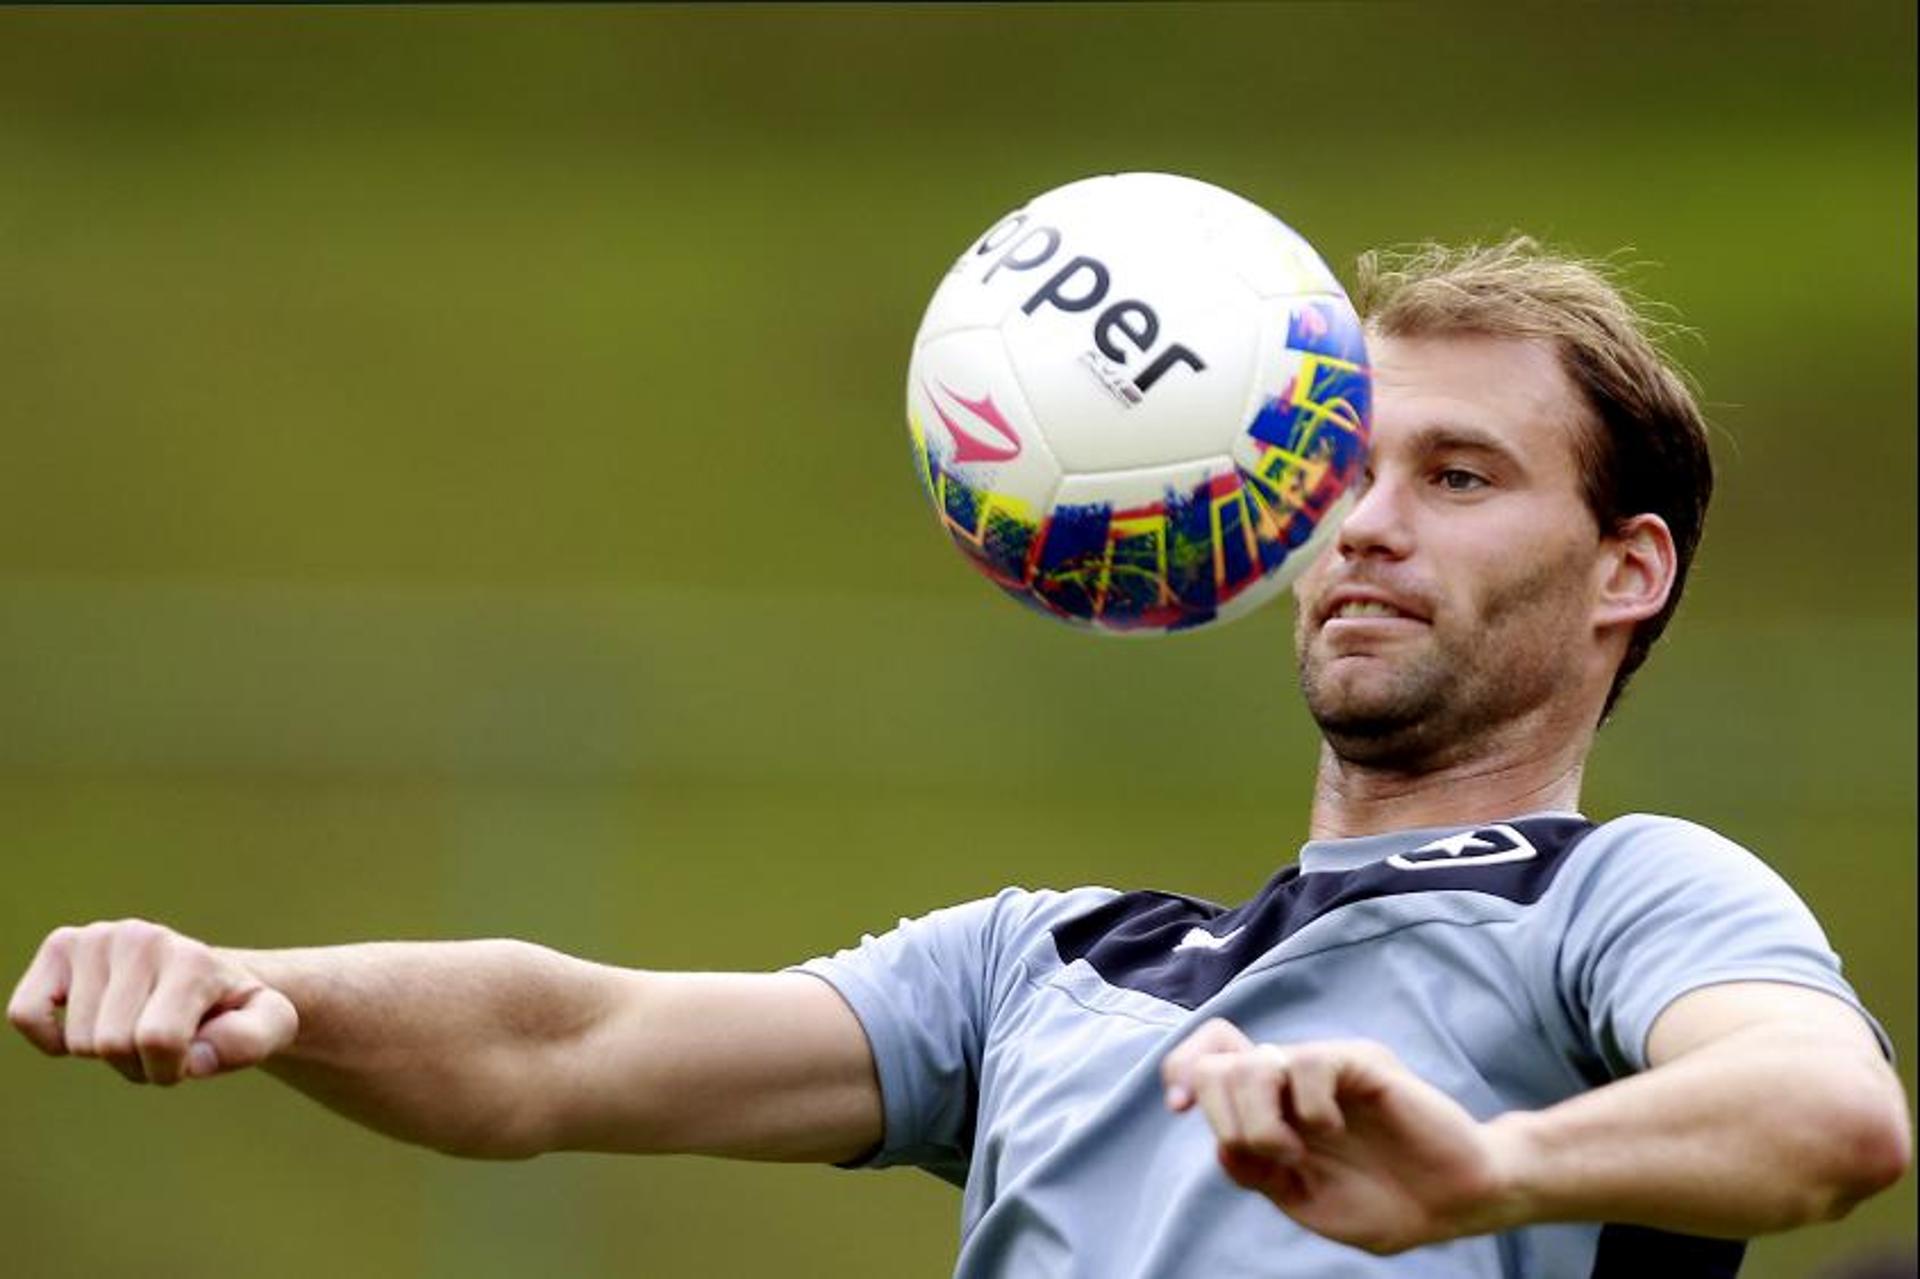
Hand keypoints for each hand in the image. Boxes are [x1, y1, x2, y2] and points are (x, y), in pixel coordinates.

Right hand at [8, 919, 297, 1084]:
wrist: (210, 980)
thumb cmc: (234, 1009)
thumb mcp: (270, 1025)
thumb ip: (250, 1041)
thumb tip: (195, 1058)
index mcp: (194, 958)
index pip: (158, 1039)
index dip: (171, 1068)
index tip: (192, 1057)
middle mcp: (141, 937)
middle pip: (113, 1044)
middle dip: (138, 1064)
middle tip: (165, 1043)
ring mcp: (96, 937)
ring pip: (77, 1040)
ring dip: (106, 1055)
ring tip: (138, 1028)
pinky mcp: (60, 947)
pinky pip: (26, 1014)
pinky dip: (50, 1040)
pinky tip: (86, 1028)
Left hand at [1161, 1018, 1522, 1253]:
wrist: (1453, 1203)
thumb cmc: (1383, 1202)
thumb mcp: (1303, 1200)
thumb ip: (1257, 1172)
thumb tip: (1220, 1144)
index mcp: (1272, 1107)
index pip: (1207, 1057)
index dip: (1180, 1069)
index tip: (1178, 1106)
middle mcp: (1290, 1079)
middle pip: (1216, 1062)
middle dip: (1223, 1116)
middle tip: (1267, 1155)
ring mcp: (1324, 1068)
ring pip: (1254, 1063)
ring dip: (1260, 1120)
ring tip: (1296, 1152)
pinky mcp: (1360, 1063)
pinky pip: (1306, 1062)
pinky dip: (1307, 1107)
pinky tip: (1329, 1129)